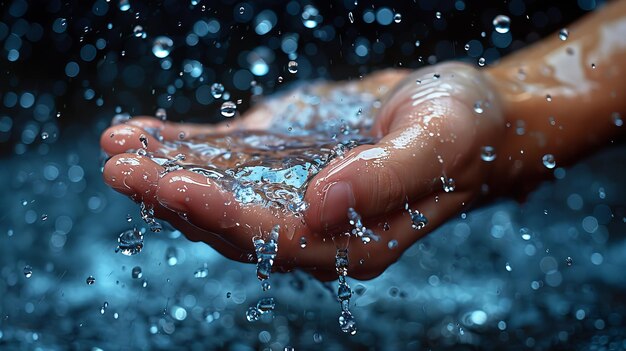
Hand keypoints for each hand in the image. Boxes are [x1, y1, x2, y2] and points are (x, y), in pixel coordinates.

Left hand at [101, 62, 503, 279]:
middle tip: (120, 169)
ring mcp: (292, 195)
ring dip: (164, 174)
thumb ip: (386, 178)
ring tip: (116, 149)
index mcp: (354, 241)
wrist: (460, 112)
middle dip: (174, 197)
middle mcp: (315, 227)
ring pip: (218, 194)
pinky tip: (143, 134)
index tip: (174, 188)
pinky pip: (225, 161)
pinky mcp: (280, 163)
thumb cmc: (462, 127)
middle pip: (232, 222)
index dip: (223, 216)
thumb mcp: (439, 141)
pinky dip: (183, 148)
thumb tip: (322, 204)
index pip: (277, 238)